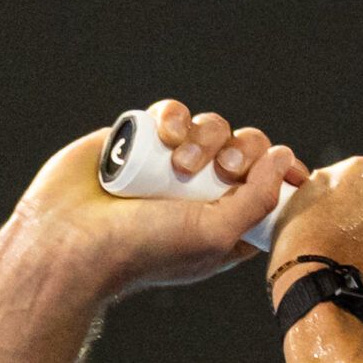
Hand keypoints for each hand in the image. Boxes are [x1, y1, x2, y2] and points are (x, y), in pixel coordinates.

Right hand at [9, 99, 308, 300]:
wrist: (70, 240)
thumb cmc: (143, 249)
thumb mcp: (217, 235)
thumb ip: (259, 199)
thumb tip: (285, 157)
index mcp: (227, 223)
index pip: (271, 187)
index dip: (284, 174)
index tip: (292, 170)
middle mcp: (202, 192)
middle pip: (246, 149)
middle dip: (242, 152)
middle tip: (222, 171)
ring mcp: (171, 164)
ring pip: (212, 127)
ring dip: (203, 138)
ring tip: (178, 163)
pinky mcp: (140, 139)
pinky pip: (173, 113)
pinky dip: (174, 116)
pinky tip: (163, 134)